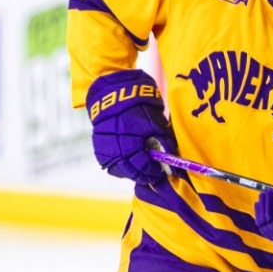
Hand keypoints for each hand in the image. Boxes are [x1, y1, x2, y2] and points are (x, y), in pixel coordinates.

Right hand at [86, 70, 173, 187]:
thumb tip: (173, 164)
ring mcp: (105, 149)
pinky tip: (130, 164)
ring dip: (132, 173)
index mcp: (130, 142)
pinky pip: (110, 164)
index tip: (160, 172)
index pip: (142, 166)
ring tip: (142, 170)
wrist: (114, 95)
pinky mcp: (99, 148)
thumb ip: (164, 145)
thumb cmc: (139, 108)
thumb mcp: (156, 124)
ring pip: (119, 170)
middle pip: (130, 171)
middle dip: (143, 175)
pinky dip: (121, 167)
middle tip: (152, 175)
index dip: (152, 171)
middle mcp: (115, 148)